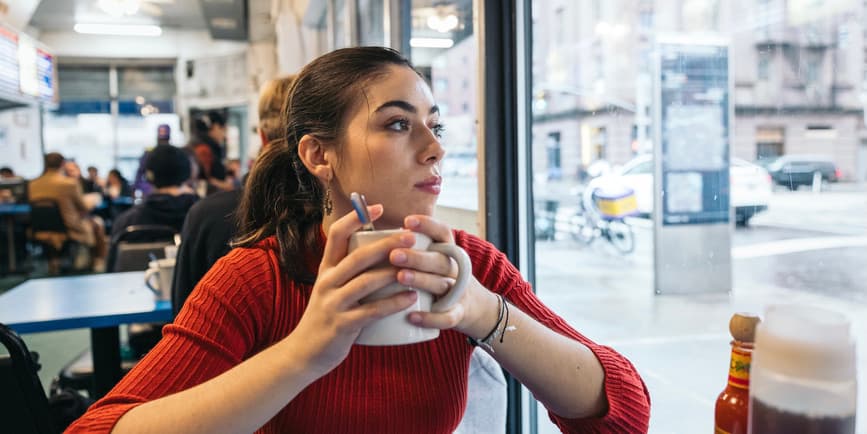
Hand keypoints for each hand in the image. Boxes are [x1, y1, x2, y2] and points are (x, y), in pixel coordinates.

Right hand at [289, 205, 419, 375]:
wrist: (303, 353)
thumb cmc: (327, 317)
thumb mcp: (332, 288)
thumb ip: (351, 272)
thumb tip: (382, 252)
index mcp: (326, 269)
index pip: (337, 235)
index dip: (356, 218)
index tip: (378, 207)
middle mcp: (327, 282)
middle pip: (358, 256)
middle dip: (386, 244)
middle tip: (410, 237)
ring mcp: (333, 303)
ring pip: (365, 282)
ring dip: (393, 273)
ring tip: (416, 266)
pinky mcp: (341, 325)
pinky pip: (371, 311)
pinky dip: (392, 303)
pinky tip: (410, 298)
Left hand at [391, 215, 497, 337]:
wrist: (475, 307)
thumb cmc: (441, 278)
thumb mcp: (435, 258)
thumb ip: (413, 246)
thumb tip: (374, 231)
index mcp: (448, 252)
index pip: (443, 233)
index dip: (428, 225)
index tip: (407, 221)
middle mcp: (455, 269)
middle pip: (440, 260)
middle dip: (417, 257)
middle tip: (394, 255)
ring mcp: (459, 292)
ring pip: (442, 284)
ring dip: (422, 280)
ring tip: (401, 277)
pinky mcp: (458, 314)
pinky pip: (447, 317)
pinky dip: (430, 318)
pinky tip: (412, 317)